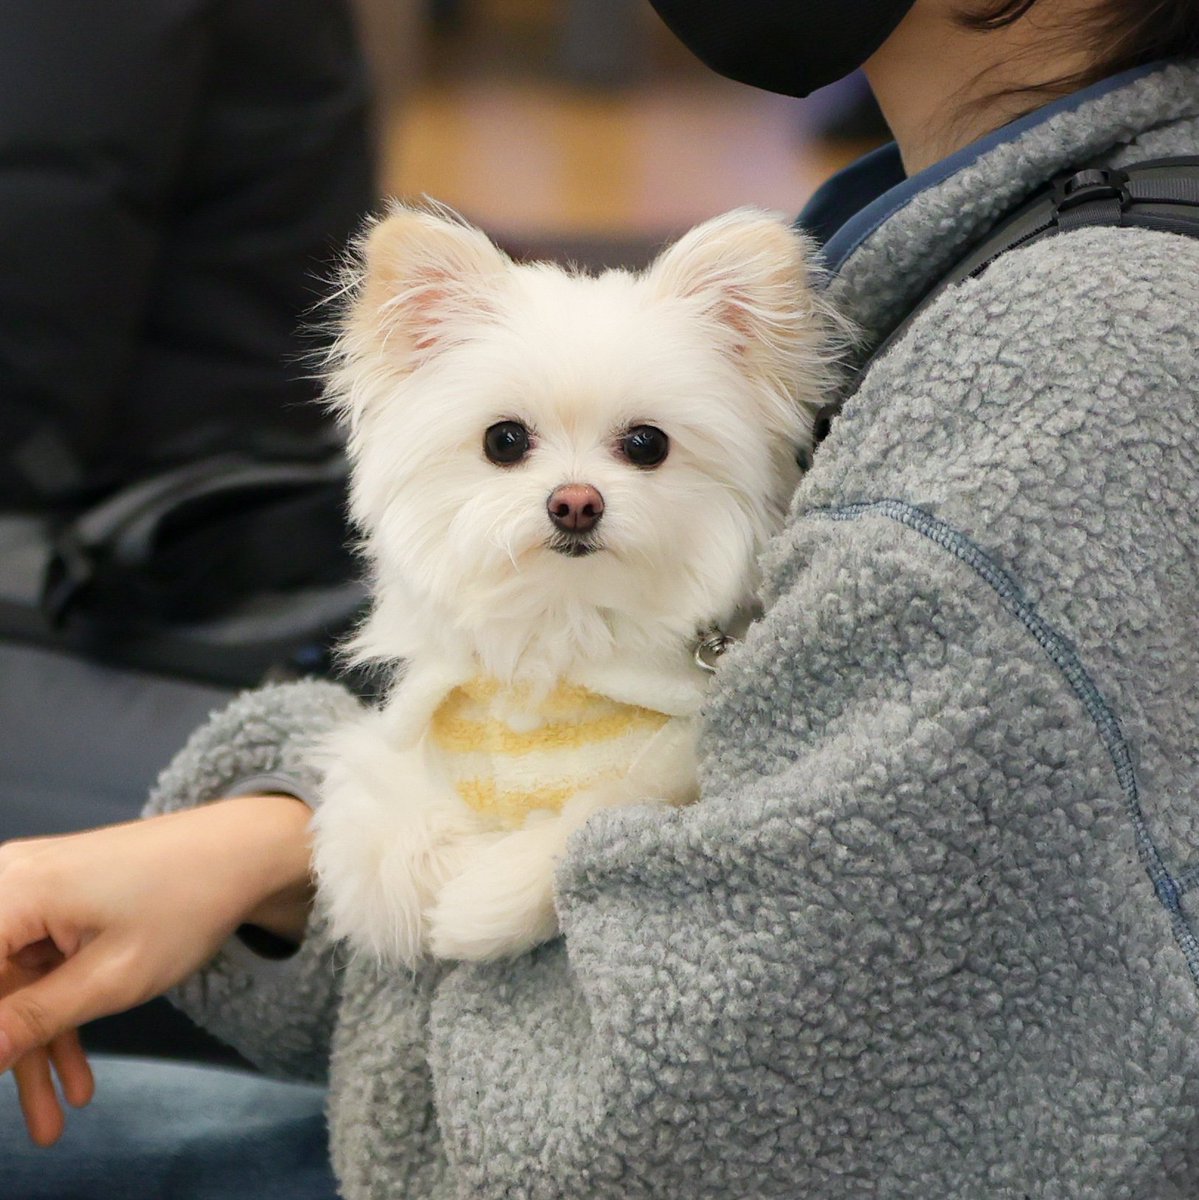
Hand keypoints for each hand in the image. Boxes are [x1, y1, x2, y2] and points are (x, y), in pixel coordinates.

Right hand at [0, 795, 314, 1144]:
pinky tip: (77, 1080)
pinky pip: (42, 967)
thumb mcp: (109, 977)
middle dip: (10, 1057)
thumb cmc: (186, 905)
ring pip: (17, 985)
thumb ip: (31, 1020)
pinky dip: (59, 1017)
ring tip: (53, 1125)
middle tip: (39, 1126)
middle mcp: (12, 882)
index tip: (5, 1070)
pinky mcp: (58, 904)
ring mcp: (35, 891)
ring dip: (35, 1052)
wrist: (242, 852)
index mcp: (14, 891)